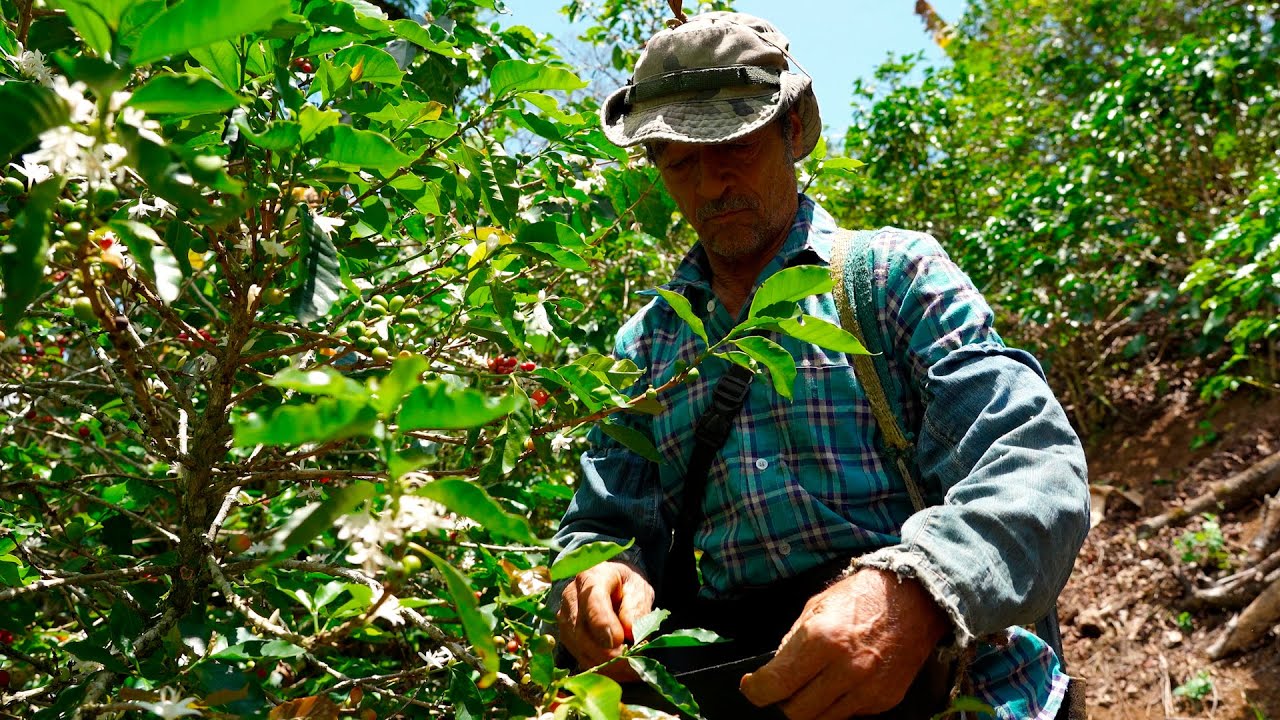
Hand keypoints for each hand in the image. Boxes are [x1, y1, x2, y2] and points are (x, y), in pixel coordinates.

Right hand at [555, 560, 654, 681]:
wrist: (613, 586)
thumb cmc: (627, 586)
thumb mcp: (639, 590)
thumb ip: (636, 608)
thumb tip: (630, 632)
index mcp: (592, 577)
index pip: (592, 601)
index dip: (603, 624)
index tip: (619, 641)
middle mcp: (571, 596)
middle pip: (581, 629)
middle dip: (606, 652)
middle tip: (630, 664)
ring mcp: (564, 617)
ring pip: (579, 646)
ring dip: (604, 663)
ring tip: (629, 670)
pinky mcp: (566, 636)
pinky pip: (579, 656)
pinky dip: (600, 667)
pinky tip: (618, 671)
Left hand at [739, 568, 948, 719]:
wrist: (916, 599)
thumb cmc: (861, 596)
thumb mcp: (816, 607)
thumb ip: (792, 640)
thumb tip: (774, 670)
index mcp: (821, 639)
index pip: (776, 684)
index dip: (755, 691)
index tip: (752, 687)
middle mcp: (844, 669)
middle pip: (797, 713)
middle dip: (783, 702)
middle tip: (784, 687)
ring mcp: (867, 689)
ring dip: (811, 706)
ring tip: (813, 684)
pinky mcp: (885, 700)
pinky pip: (850, 714)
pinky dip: (838, 704)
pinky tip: (841, 683)